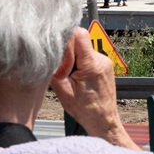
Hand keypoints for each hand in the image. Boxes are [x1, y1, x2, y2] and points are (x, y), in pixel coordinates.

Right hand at [50, 27, 138, 148]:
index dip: (66, 39)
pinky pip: (88, 56)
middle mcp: (101, 59)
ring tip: (72, 78)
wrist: (103, 120)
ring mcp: (105, 61)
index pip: (79, 34)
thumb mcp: (62, 90)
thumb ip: (55, 67)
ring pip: (83, 49)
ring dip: (74, 59)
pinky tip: (78, 78)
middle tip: (65, 72)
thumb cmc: (85, 110)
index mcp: (91, 64)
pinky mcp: (105, 64)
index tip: (60, 54)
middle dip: (68, 53)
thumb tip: (48, 50)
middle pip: (79, 41)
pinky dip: (80, 64)